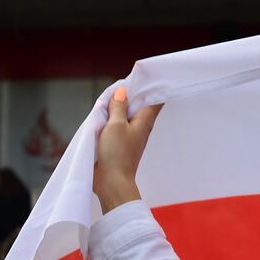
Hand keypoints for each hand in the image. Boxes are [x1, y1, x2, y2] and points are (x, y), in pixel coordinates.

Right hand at [93, 87, 161, 213]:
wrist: (111, 182)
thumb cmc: (116, 153)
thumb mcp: (115, 125)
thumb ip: (118, 107)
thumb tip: (122, 91)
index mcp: (145, 121)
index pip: (156, 101)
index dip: (153, 88)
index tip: (149, 77)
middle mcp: (140, 128)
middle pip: (140, 107)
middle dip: (132, 96)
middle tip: (122, 83)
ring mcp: (130, 136)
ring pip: (127, 117)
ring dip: (119, 108)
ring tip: (110, 97)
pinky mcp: (119, 144)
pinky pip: (117, 127)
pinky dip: (111, 119)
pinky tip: (103, 115)